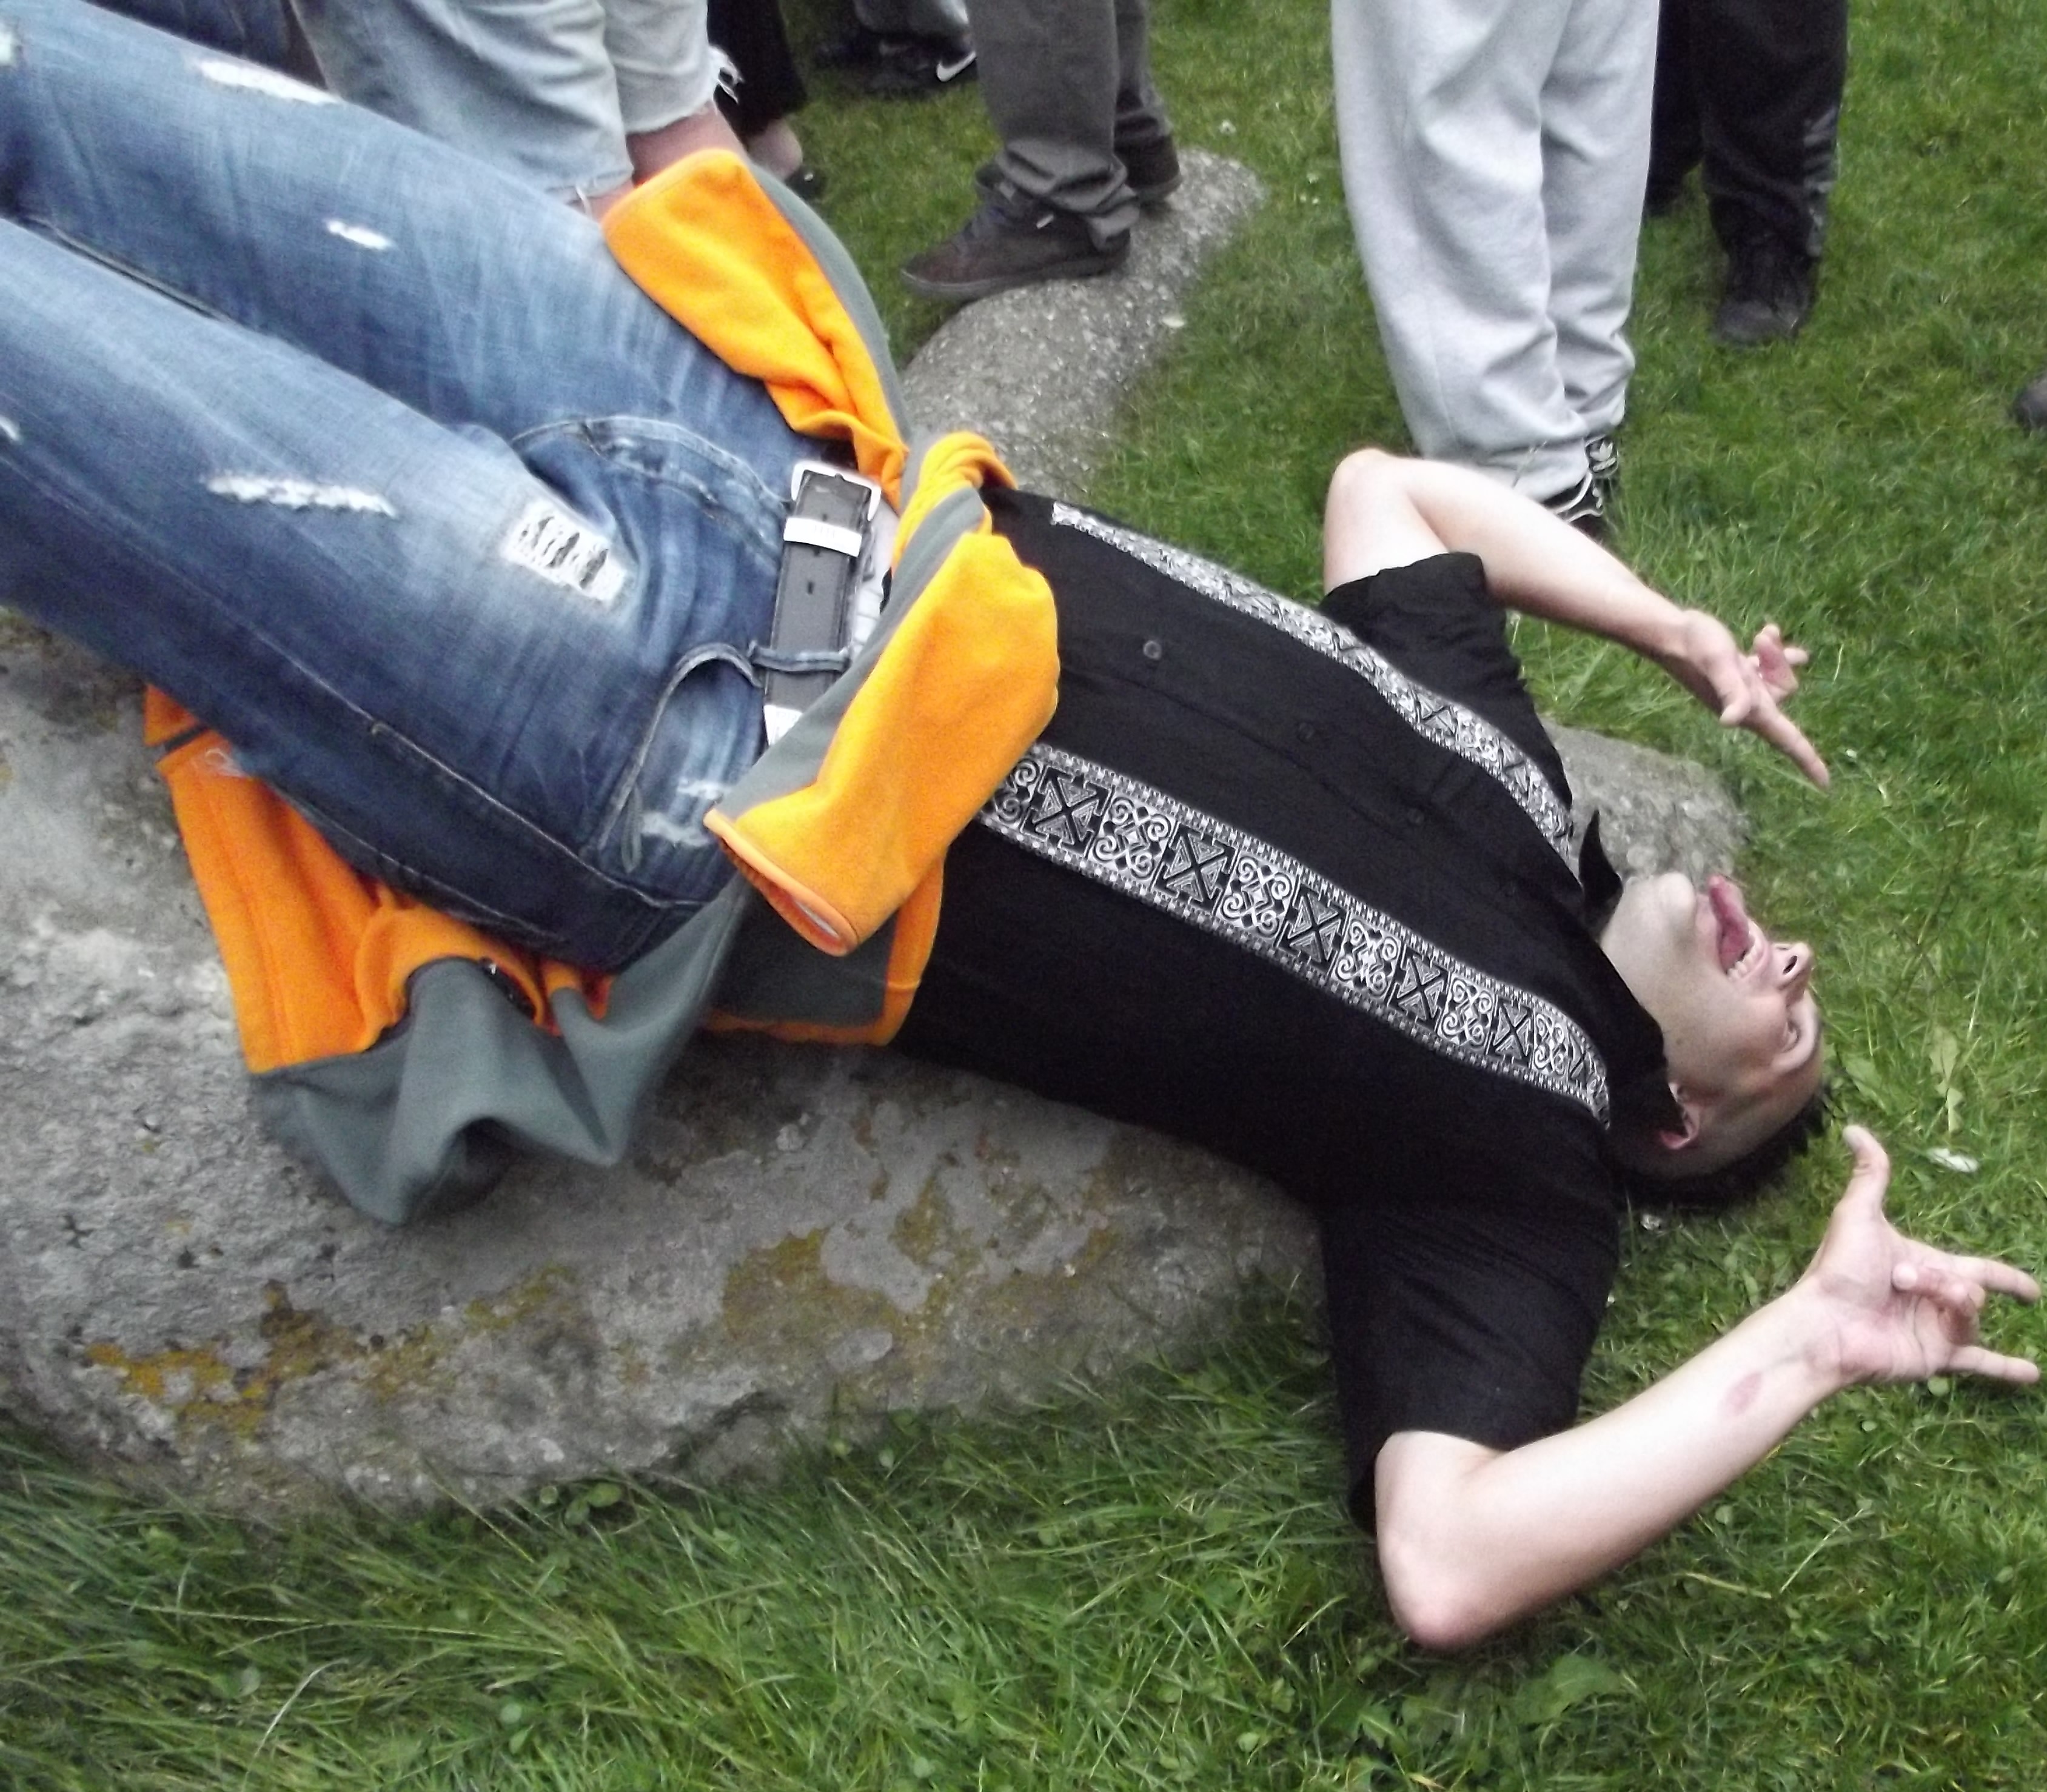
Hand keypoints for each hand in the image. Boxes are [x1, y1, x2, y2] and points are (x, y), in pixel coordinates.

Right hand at [1654, 613, 1828, 787]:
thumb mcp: (1718, 665)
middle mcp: (1748, 703)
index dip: (1806, 760)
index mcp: (1750, 709)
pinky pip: (1767, 667)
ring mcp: (1743, 688)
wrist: (1671, 634)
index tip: (1825, 783)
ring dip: (1776, 655)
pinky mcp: (1737, 672)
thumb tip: (1729, 721)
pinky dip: (1772, 652)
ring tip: (1762, 635)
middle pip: (1786, 692)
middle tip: (1761, 640)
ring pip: (1778, 677)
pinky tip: (1768, 632)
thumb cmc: (1695, 649)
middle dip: (1781, 665)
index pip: (1785, 739)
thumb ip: (1730, 691)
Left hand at [1796, 1127, 2038, 1387]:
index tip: (2031, 1290)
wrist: (1825, 1323)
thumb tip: (1854, 1129)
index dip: (2005, 1278)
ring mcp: (1936, 1331)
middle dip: (1947, 1281)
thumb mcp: (1858, 1214)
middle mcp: (1934, 1300)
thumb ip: (1870, 1174)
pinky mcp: (1935, 1357)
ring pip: (1971, 1314)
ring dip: (1949, 1302)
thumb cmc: (1839, 1269)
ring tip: (1914, 1296)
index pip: (1977, 1269)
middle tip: (1905, 1281)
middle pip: (1972, 1288)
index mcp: (1923, 1266)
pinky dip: (2004, 1369)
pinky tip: (2031, 1375)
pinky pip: (1979, 1363)